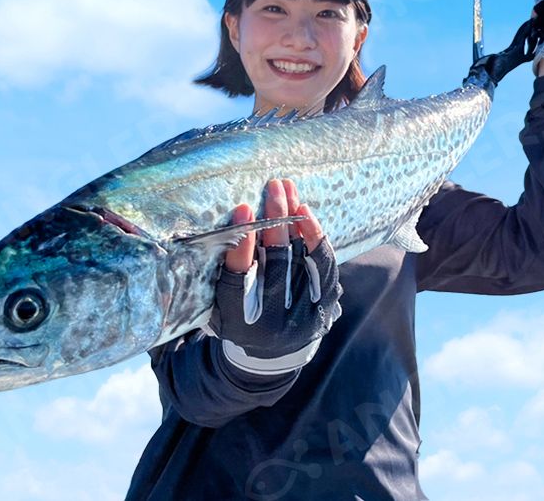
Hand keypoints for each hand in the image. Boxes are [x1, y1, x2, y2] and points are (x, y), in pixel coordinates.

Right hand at [208, 179, 342, 375]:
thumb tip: (230, 224)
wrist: (270, 354)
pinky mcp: (325, 307)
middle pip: (276, 262)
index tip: (243, 208)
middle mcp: (273, 322)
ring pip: (303, 258)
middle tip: (273, 188)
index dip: (241, 243)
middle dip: (275, 220)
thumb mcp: (219, 302)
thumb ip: (223, 271)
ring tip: (288, 190)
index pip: (239, 277)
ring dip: (296, 220)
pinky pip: (324, 265)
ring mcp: (304, 315)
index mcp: (239, 321)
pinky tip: (305, 212)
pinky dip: (315, 237)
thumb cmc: (236, 319)